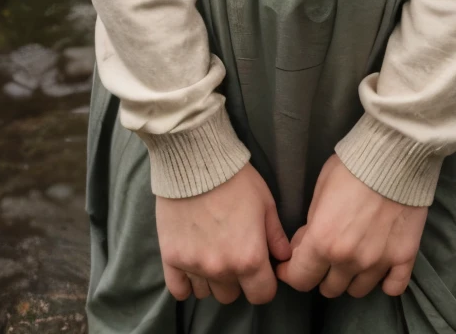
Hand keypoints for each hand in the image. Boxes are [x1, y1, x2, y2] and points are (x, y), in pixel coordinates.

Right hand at [156, 163, 290, 304]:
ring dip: (212, 279)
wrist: (196, 160)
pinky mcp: (171, 258)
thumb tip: (284, 257)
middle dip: (237, 279)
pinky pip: (179, 290)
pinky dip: (186, 283)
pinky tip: (192, 263)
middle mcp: (221, 269)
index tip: (260, 268)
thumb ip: (276, 236)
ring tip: (211, 251)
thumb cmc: (236, 179)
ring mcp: (194, 265)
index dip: (264, 283)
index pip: (262, 295)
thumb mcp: (265, 203)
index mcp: (249, 258)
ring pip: (207, 293)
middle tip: (233, 252)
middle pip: (232, 295)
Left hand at [276, 155, 426, 299]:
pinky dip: (385, 282)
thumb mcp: (320, 191)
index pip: (300, 278)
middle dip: (322, 274)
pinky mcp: (404, 257)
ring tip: (352, 258)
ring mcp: (379, 261)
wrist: (394, 154)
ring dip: (351, 278)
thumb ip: (311, 225)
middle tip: (325, 256)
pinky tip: (380, 268)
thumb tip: (304, 247)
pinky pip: (393, 288)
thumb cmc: (352, 166)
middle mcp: (349, 259)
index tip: (291, 266)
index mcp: (323, 241)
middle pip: (329, 289)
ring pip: (358, 291)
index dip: (291, 273)